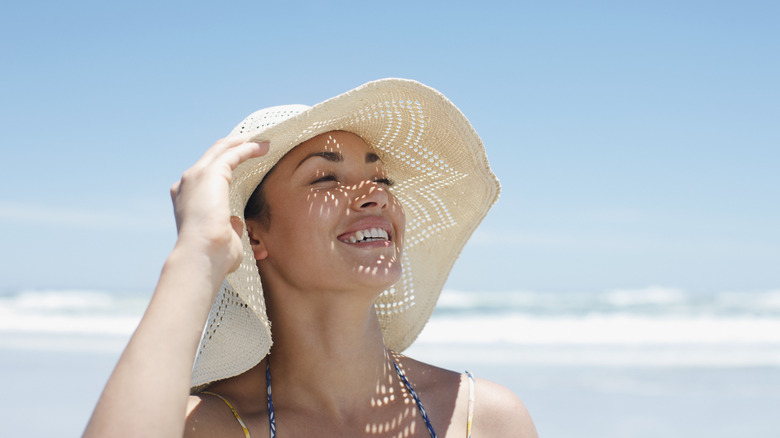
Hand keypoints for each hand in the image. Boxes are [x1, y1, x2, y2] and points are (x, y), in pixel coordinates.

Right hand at [170, 135, 268, 273]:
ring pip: (221, 149)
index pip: (206, 175)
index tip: (244, 161)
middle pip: (212, 155)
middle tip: (256, 143)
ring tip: (263, 142)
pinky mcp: (210, 174)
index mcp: (186, 199)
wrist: (202, 256)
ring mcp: (196, 177)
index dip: (225, 164)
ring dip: (243, 143)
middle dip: (234, 146)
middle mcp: (187, 184)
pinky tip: (264, 148)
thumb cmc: (214, 256)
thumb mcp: (222, 239)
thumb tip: (236, 223)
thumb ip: (228, 228)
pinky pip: (232, 153)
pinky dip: (248, 148)